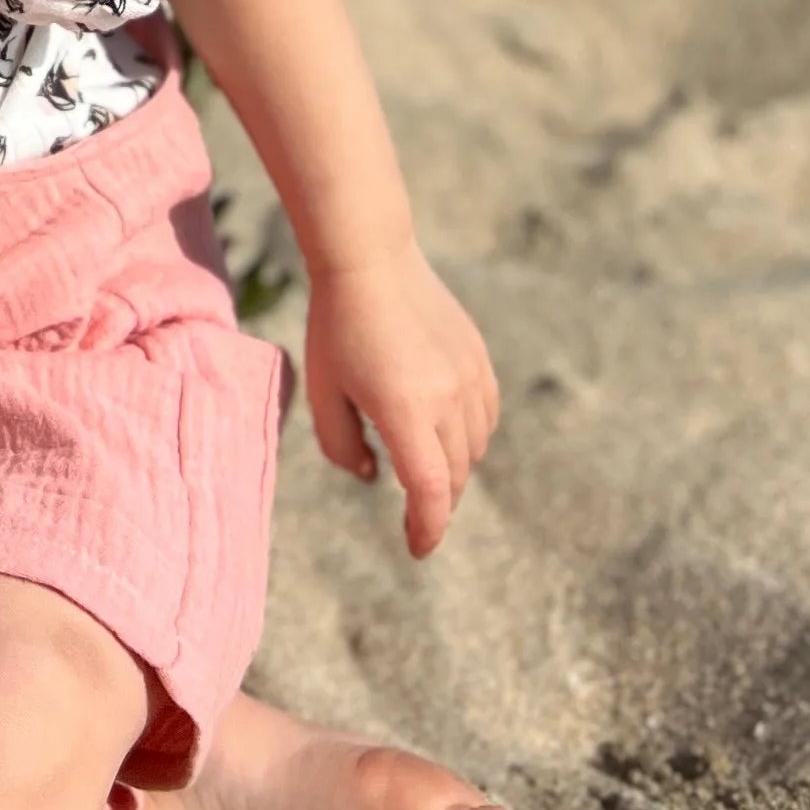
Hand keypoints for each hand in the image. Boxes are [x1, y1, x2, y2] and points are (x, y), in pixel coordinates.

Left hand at [298, 249, 498, 557]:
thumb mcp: (324, 393)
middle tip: (416, 517)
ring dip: (452, 470)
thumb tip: (376, 476)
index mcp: (404, 409)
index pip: (428, 489)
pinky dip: (469, 438)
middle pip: (453, 476)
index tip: (418, 549)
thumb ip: (344, 448)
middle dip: (435, 504)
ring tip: (425, 469)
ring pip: (473, 449)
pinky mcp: (479, 360)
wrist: (371, 261)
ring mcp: (469, 377)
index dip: (427, 527)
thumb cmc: (336, 328)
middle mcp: (446, 397)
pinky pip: (485, 417)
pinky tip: (445, 433)